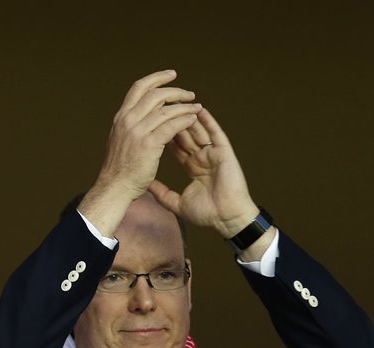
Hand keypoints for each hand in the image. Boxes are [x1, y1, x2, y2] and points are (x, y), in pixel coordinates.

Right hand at [79, 70, 201, 234]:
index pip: (139, 88)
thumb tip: (143, 114)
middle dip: (176, 91)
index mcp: (121, 117)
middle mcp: (128, 120)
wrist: (114, 188)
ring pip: (166, 109)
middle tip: (190, 94)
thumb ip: (130, 125)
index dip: (157, 78)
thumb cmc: (119, 169)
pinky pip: (172, 125)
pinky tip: (193, 119)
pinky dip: (184, 120)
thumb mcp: (120, 139)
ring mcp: (137, 131)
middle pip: (155, 94)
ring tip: (196, 107)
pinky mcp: (149, 144)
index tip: (172, 75)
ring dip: (184, 106)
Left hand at [149, 108, 261, 238]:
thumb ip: (162, 193)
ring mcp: (214, 154)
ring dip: (188, 117)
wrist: (227, 219)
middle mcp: (202, 157)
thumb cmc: (206, 214)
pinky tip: (199, 110)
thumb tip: (145, 186)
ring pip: (198, 131)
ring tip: (177, 103)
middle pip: (185, 135)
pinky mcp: (224, 153)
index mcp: (193, 167)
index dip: (164, 135)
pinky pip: (215, 134)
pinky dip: (208, 122)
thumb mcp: (177, 203)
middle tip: (162, 107)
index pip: (176, 146)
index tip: (151, 124)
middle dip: (174, 122)